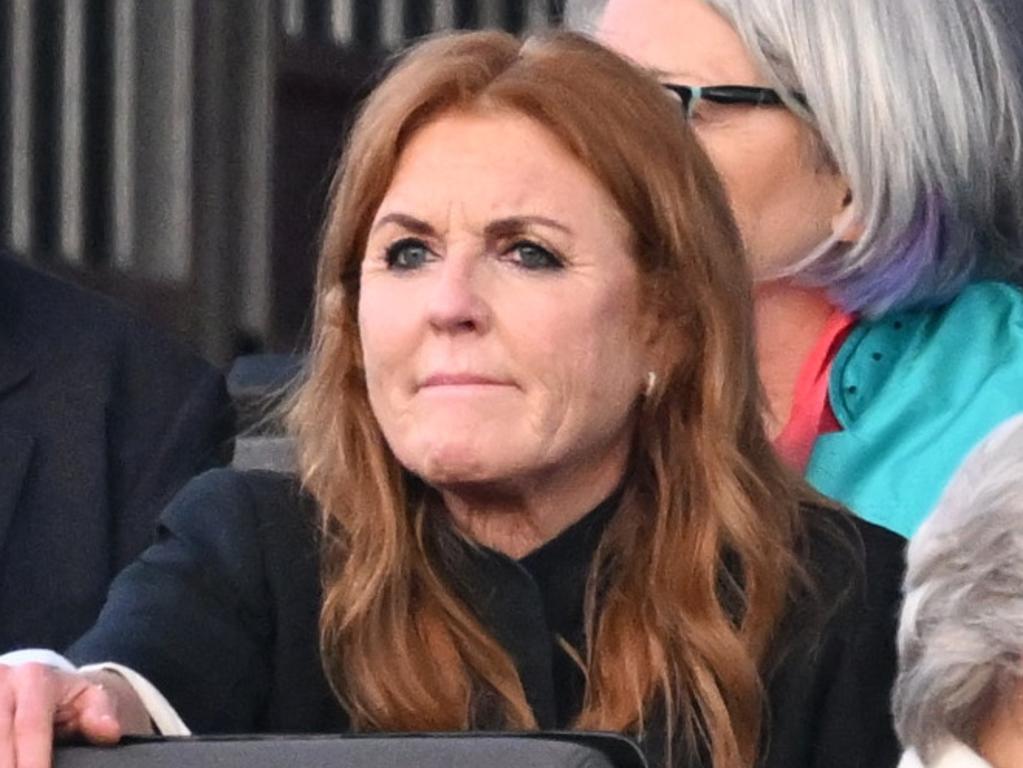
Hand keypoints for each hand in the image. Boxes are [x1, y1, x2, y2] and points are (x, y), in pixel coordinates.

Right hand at [0, 663, 149, 767]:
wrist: (36, 684)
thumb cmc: (63, 699)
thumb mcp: (88, 698)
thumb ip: (99, 712)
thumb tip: (109, 731)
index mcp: (34, 679)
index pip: (29, 728)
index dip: (32, 763)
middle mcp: (0, 682)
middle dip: (9, 767)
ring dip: (0, 762)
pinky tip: (3, 765)